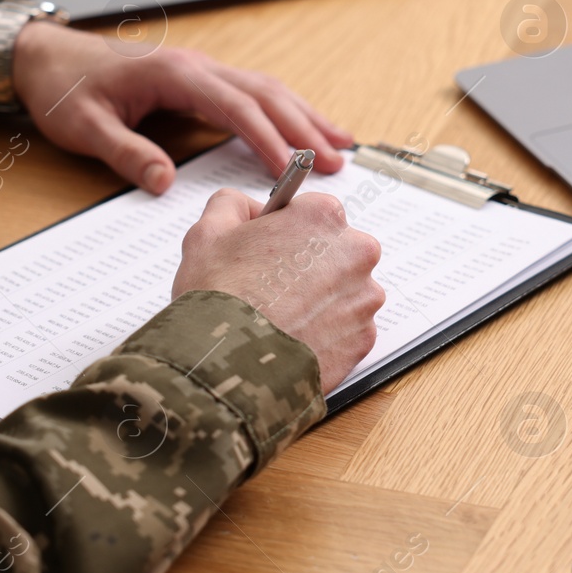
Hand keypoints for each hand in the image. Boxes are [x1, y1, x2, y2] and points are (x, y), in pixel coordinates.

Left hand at [12, 22, 351, 192]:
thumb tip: (163, 183)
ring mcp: (202, 70)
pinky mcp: (200, 81)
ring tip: (340, 145)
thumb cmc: (63, 88)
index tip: (292, 168)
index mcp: (175, 73)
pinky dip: (284, 111)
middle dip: (304, 128)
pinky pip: (253, 93)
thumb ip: (125, 153)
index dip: (268, 138)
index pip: (236, 106)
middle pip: (265, 94)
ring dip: (304, 116)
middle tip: (336, 164)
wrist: (45, 56)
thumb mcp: (84, 126)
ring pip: (267, 90)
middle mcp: (197, 66)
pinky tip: (304, 127)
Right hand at [171, 189, 383, 393]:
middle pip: (335, 252)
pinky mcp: (364, 338)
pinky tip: (294, 338)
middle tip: (271, 287)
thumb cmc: (219, 298)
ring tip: (280, 317)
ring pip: (343, 292)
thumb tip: (245, 207)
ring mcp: (364, 298)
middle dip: (309, 266)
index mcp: (323, 217)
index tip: (272, 250)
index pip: (313, 214)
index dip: (288, 232)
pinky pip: (347, 329)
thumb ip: (231, 206)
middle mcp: (356, 252)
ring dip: (320, 301)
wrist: (229, 366)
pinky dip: (326, 333)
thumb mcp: (207, 234)